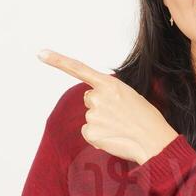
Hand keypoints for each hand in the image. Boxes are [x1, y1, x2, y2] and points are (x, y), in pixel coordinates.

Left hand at [37, 49, 178, 164]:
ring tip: (121, 127)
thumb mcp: (129, 95)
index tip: (41, 54)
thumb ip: (109, 93)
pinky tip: (114, 137)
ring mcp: (93, 115)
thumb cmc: (146, 118)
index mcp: (109, 84)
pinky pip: (88, 133)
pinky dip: (99, 137)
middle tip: (120, 115)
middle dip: (100, 106)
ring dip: (102, 123)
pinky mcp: (90, 133)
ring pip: (90, 117)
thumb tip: (93, 101)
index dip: (57, 61)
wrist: (155, 141)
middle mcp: (98, 97)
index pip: (79, 69)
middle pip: (89, 99)